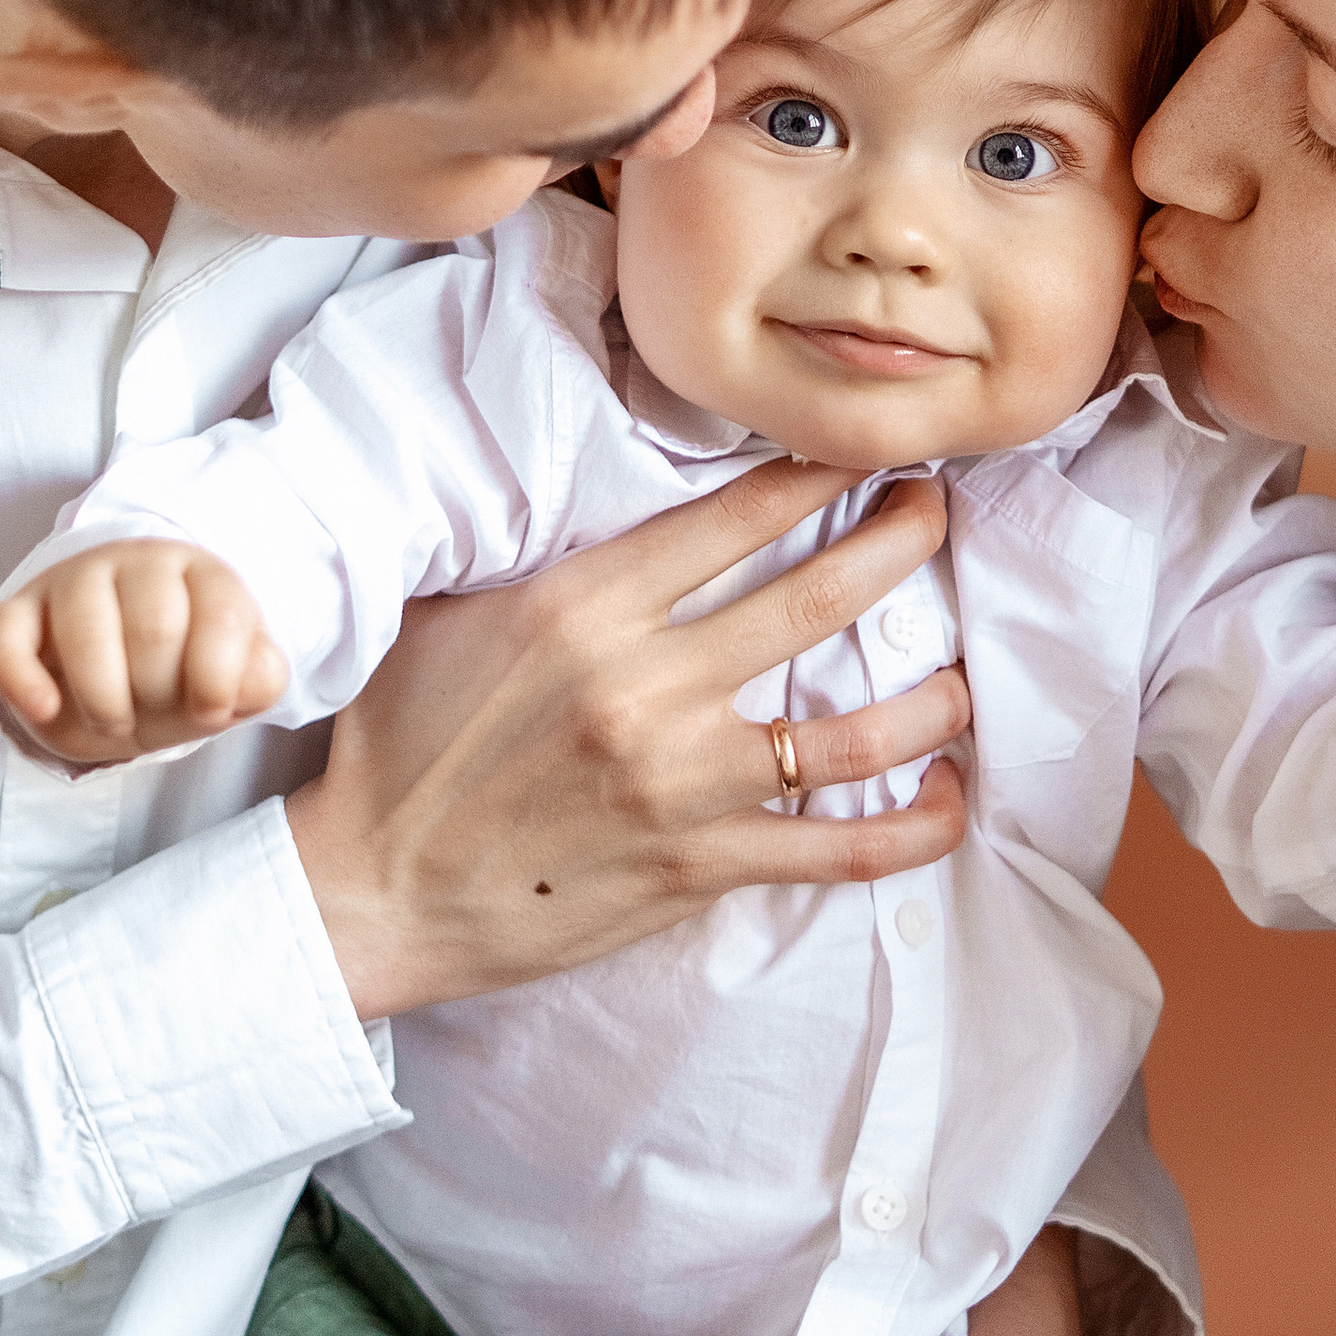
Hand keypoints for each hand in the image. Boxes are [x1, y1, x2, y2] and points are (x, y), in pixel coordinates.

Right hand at [0, 540, 286, 762]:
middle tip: (155, 712)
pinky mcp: (17, 611)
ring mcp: (74, 581)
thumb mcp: (234, 681)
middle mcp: (139, 563)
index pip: (222, 612)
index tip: (212, 711)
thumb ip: (259, 678)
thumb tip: (255, 678)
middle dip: (159, 692)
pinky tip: (47, 711)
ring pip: (86, 629)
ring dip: (104, 697)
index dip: (219, 676)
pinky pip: (6, 636)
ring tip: (115, 720)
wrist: (121, 675)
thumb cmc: (184, 673)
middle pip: (155, 627)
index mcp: (204, 573)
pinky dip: (23, 681)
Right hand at [286, 459, 974, 1019]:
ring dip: (934, 696)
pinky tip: (948, 799)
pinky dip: (911, 827)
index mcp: (587, 606)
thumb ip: (536, 554)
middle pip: (819, 597)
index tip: (864, 445)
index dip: (817, 470)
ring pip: (856, 731)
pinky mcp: (699, 864)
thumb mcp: (449, 614)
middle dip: (899, 542)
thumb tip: (587, 486)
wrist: (371, 890)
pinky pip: (838, 847)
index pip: (735, 515)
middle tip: (937, 512)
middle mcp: (647, 685)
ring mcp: (682, 781)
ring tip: (964, 671)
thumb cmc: (403, 745)